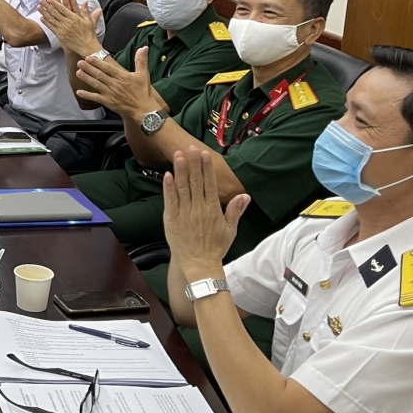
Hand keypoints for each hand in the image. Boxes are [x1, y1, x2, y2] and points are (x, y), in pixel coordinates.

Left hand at [38, 0, 103, 55]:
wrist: (86, 46)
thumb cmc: (89, 34)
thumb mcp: (89, 21)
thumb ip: (86, 11)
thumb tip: (86, 1)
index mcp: (74, 17)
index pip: (62, 8)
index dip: (55, 3)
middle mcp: (67, 22)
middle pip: (55, 12)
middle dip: (47, 5)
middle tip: (41, 0)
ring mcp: (62, 29)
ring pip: (51, 19)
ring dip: (44, 12)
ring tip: (38, 7)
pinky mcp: (60, 35)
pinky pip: (51, 28)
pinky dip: (46, 22)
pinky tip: (41, 18)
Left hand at [74, 46, 163, 119]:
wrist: (144, 109)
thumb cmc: (143, 92)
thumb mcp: (144, 74)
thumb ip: (141, 60)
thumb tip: (143, 47)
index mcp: (122, 77)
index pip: (108, 68)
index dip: (98, 63)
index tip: (89, 58)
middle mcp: (115, 84)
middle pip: (99, 75)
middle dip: (88, 68)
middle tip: (79, 62)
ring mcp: (110, 94)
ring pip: (96, 84)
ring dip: (86, 78)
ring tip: (78, 72)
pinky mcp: (108, 102)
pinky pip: (96, 98)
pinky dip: (87, 95)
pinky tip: (79, 92)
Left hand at [162, 147, 249, 280]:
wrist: (199, 264)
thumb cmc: (215, 247)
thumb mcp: (230, 229)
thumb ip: (235, 210)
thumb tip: (245, 195)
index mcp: (213, 209)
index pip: (210, 184)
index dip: (207, 168)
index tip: (205, 155)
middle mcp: (199, 209)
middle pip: (196, 182)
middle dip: (193, 163)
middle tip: (191, 148)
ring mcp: (185, 213)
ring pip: (183, 188)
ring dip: (180, 170)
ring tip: (178, 155)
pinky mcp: (172, 219)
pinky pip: (170, 201)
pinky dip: (169, 188)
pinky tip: (167, 175)